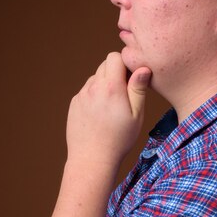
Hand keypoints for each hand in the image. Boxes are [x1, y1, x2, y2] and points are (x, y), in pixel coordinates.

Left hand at [66, 52, 151, 168]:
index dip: (125, 64)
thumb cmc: (119, 139)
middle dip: (116, 73)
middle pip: (104, 65)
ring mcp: (81, 95)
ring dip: (105, 85)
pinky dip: (95, 96)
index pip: (115, 57)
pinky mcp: (74, 104)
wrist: (92, 159)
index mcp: (110, 87)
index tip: (132, 79)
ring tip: (112, 108)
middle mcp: (93, 87)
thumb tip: (143, 68)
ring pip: (95, 78)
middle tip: (124, 94)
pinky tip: (100, 115)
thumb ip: (138, 89)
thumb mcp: (136, 115)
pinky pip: (87, 91)